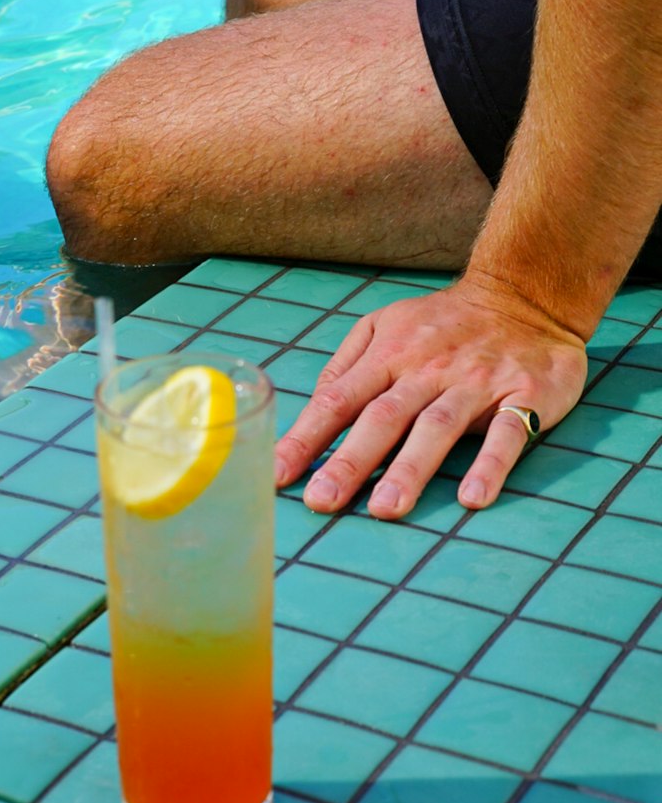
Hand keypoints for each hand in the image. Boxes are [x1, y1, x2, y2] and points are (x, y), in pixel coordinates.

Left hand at [275, 276, 588, 519]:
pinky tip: (472, 497)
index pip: (339, 399)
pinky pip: (507, 431)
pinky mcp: (523, 394)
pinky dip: (490, 465)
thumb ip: (347, 364)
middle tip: (322, 501)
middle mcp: (428, 368)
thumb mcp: (385, 324)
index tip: (278, 474)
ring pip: (438, 426)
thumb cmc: (444, 323)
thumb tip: (315, 407)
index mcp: (389, 354)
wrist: (525, 296)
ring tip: (385, 507)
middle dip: (350, 460)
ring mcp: (475, 381)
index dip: (306, 437)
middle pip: (383, 417)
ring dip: (411, 468)